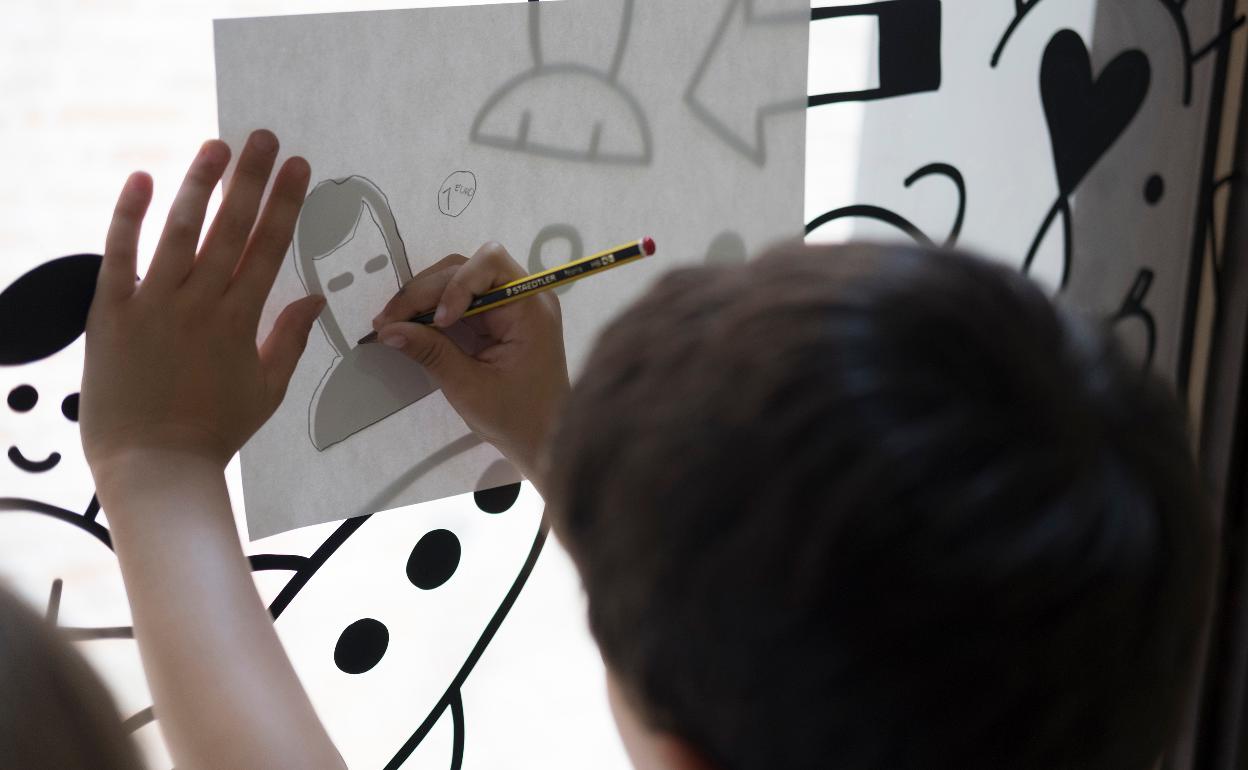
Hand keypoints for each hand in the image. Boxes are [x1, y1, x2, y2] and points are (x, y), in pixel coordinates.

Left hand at [83, 130, 322, 479]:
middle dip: (251, 179)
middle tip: (265, 138)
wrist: (153, 465)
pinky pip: (119, 255)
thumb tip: (315, 299)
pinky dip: (127, 216)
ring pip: (179, 231)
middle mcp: (200, 303)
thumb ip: (289, 340)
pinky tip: (140, 178)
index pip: (268, 248)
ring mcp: (154, 305)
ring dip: (200, 184)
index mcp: (240, 321)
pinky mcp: (112, 313)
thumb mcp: (267, 390)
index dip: (285, 203)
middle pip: (231, 229)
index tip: (299, 167)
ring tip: (217, 145)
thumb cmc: (213, 431)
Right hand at [371, 242, 569, 488]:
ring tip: (392, 324)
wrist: (544, 441)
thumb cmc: (516, 418)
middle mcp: (524, 296)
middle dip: (426, 291)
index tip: (439, 321)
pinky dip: (433, 311)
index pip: (490, 263)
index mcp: (530, 308)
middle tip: (389, 321)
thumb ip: (431, 353)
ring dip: (424, 298)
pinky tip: (409, 326)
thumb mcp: (469, 388)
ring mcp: (510, 306)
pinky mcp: (497, 320)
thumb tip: (388, 329)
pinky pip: (461, 301)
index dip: (456, 283)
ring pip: (459, 280)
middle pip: (468, 268)